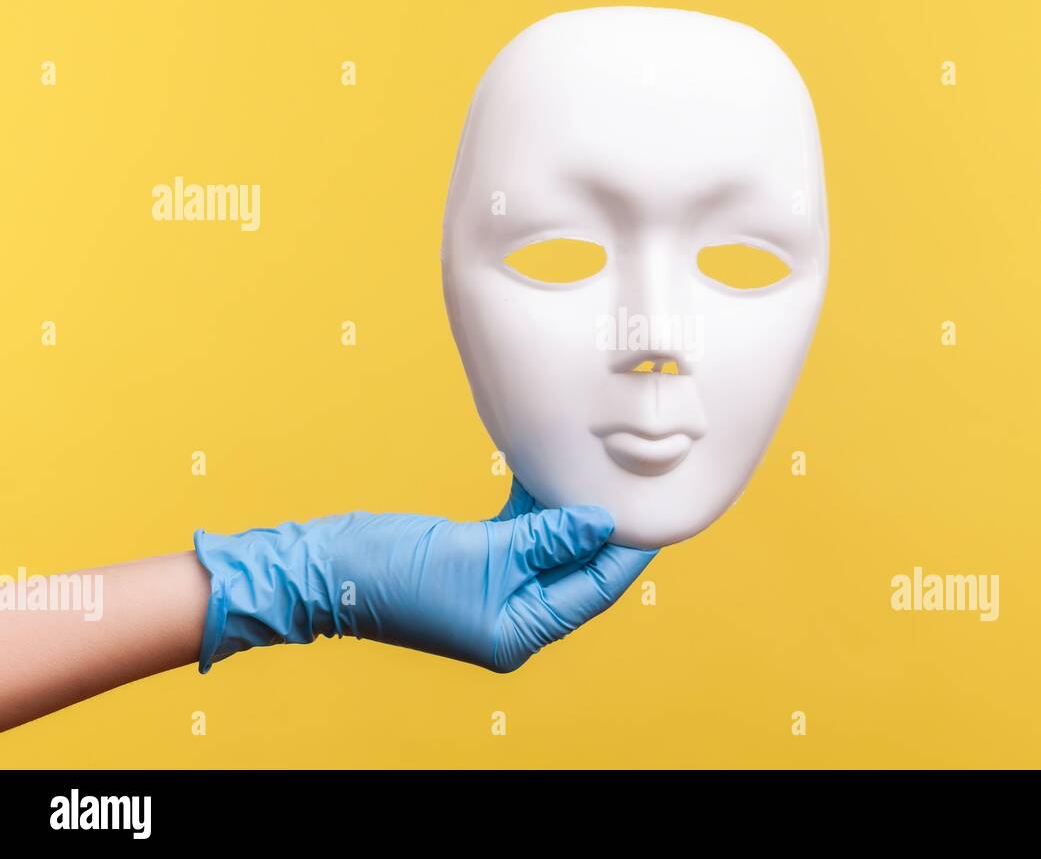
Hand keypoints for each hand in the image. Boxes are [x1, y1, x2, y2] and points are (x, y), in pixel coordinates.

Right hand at [193, 479, 654, 672]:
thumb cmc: (394, 571)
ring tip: (596, 469)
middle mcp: (515, 618)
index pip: (593, 589)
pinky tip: (551, 474)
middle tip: (631, 480)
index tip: (654, 511)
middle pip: (578, 569)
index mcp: (520, 632)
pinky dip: (537, 508)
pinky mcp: (479, 564)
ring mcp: (497, 591)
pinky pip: (523, 535)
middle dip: (602, 526)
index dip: (626, 550)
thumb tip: (602, 522)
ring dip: (570, 511)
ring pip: (552, 548)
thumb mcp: (481, 552)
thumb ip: (545, 537)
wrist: (325, 568)